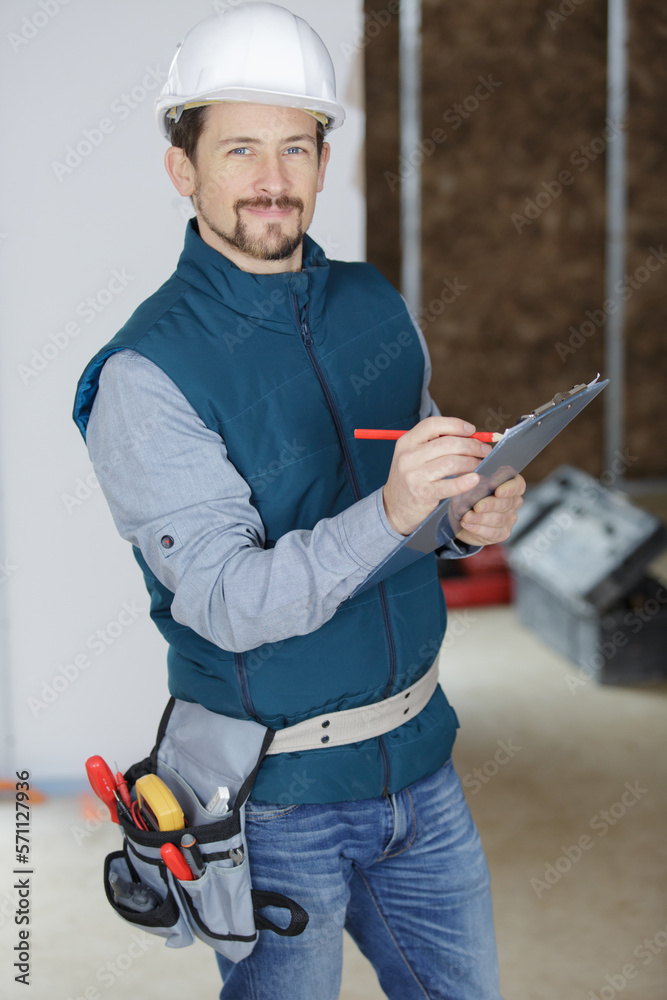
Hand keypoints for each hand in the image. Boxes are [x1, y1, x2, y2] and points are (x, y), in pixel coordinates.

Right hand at [382, 416, 492, 535]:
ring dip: (472, 462)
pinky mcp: (423, 493)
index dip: (455, 424)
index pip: (432, 425)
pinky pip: (449, 485)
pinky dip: (465, 482)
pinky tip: (475, 479)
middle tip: (484, 450)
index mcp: (406, 442)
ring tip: (480, 464)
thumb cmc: (411, 478)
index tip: (471, 430)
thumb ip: (434, 444)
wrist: (394, 507)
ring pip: (451, 462)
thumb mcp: (413, 456)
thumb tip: (469, 436)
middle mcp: (408, 457)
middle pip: (447, 443)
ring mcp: (414, 475)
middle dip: (471, 445)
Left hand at [455, 474, 525, 545]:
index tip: (497, 491)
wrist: (463, 517)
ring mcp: (509, 519)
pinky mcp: (502, 534)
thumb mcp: (470, 487)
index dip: (509, 488)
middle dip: (490, 505)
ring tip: (467, 517)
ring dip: (480, 518)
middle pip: (506, 503)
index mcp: (510, 486)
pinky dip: (477, 528)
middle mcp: (513, 503)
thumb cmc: (470, 497)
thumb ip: (473, 485)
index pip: (518, 485)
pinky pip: (491, 532)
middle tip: (477, 506)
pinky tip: (467, 524)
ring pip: (497, 519)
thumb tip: (471, 484)